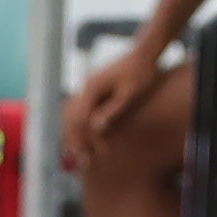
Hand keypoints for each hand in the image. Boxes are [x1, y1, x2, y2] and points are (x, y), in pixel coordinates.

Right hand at [62, 38, 169, 170]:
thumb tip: (96, 127)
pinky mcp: (95, 88)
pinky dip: (81, 125)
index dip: (84, 141)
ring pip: (73, 114)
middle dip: (76, 142)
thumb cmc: (141, 73)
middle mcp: (86, 87)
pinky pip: (81, 110)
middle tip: (82, 163)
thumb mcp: (130, 93)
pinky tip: (88, 135)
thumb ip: (112, 110)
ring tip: (80, 153)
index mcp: (92, 88)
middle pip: (71, 119)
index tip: (91, 158)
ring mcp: (89, 86)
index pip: (79, 120)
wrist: (145, 53)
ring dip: (76, 135)